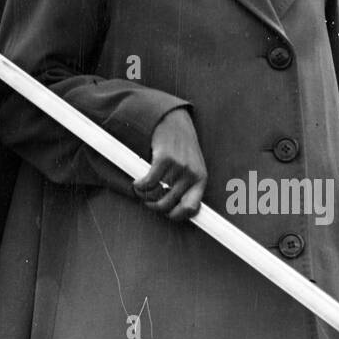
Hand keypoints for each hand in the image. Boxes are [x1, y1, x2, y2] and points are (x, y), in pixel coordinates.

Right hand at [135, 107, 207, 221]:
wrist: (174, 121)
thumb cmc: (181, 148)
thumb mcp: (192, 168)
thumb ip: (188, 187)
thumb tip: (178, 211)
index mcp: (201, 180)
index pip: (192, 209)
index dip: (178, 217)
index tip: (167, 216)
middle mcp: (192, 175)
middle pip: (167, 205)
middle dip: (154, 206)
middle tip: (148, 200)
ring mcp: (179, 167)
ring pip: (155, 194)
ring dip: (144, 194)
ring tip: (142, 189)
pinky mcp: (165, 159)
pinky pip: (148, 182)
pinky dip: (139, 186)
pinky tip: (137, 182)